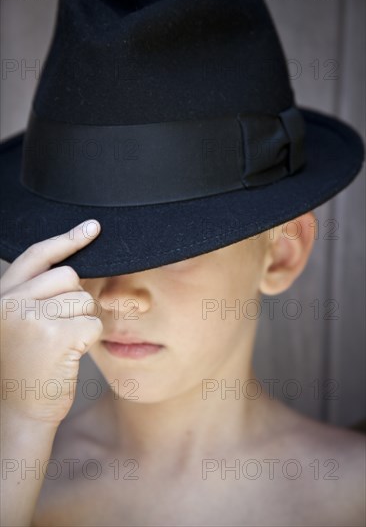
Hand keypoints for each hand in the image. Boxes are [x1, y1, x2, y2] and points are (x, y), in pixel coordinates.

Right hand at [0, 220, 102, 427]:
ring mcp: (31, 318)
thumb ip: (36, 294)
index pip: (36, 256)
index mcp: (1, 297)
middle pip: (68, 277)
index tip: (92, 228)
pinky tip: (68, 355)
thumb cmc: (25, 368)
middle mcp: (10, 303)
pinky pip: (92, 323)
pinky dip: (89, 339)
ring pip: (82, 300)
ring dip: (80, 321)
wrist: (20, 414)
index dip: (66, 240)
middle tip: (56, 331)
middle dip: (72, 300)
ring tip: (57, 346)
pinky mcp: (55, 336)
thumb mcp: (19, 323)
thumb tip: (75, 267)